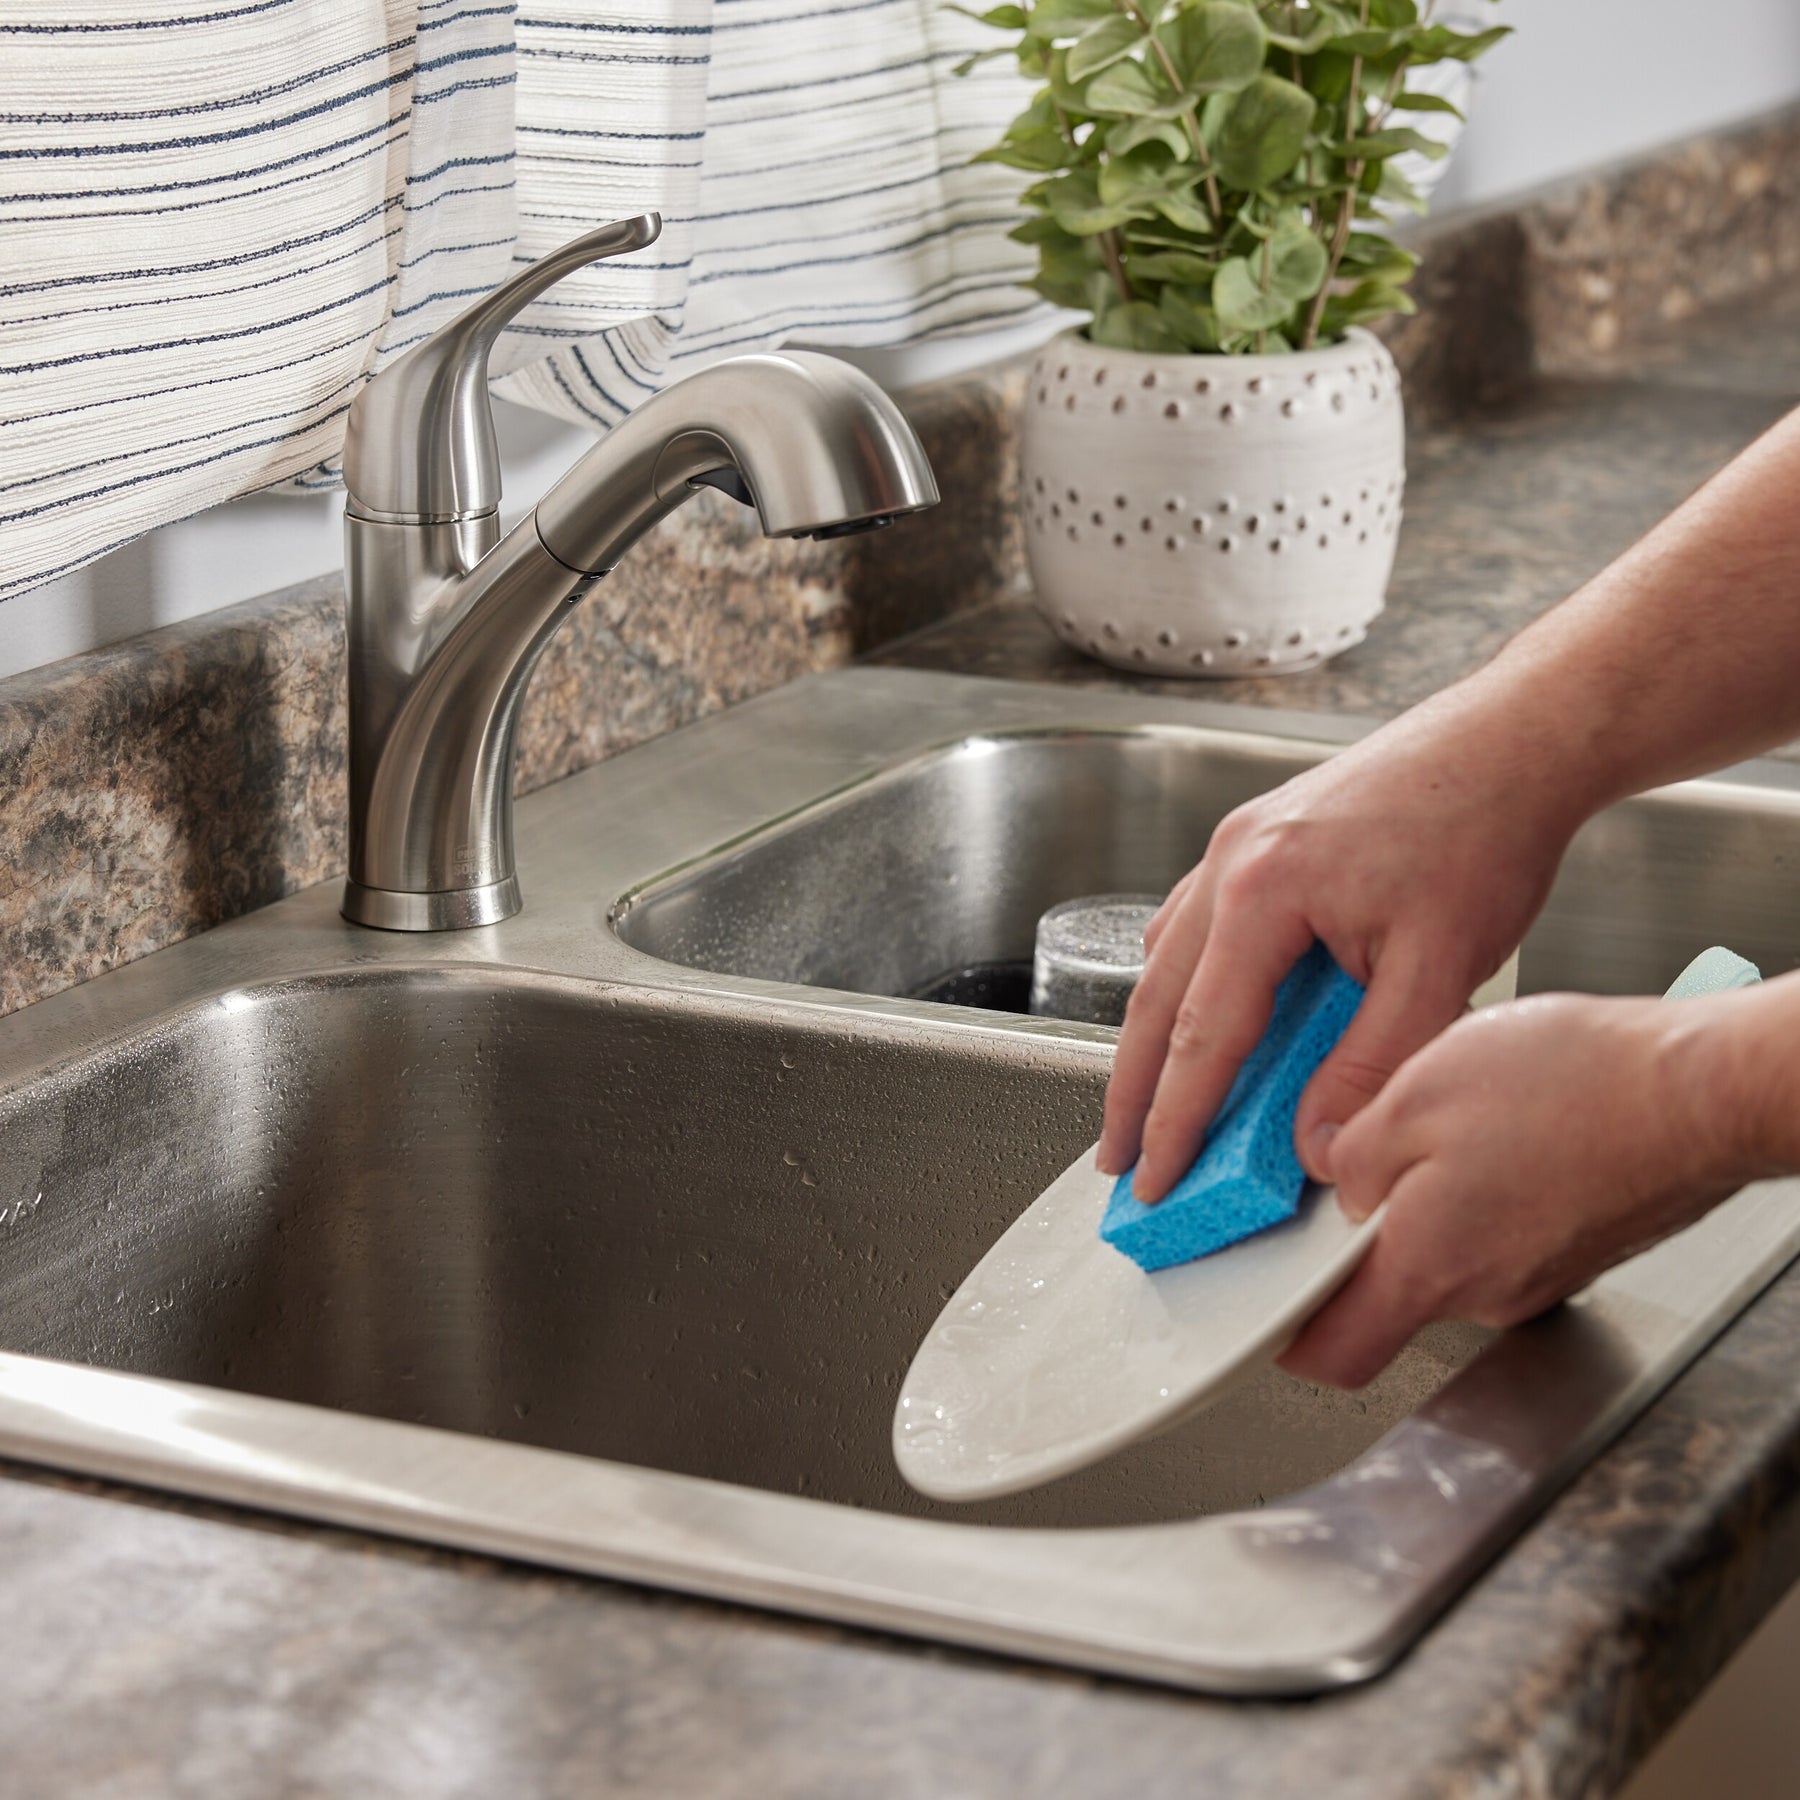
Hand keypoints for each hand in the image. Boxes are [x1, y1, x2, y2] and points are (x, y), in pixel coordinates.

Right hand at [1097, 696, 1585, 1200]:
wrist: (1511, 740)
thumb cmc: (1483, 830)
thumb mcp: (1439, 967)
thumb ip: (1371, 1064)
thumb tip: (1320, 1145)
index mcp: (1263, 894)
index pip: (1202, 1037)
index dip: (1174, 1121)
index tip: (1156, 1180)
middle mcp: (1231, 862)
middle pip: (1155, 1000)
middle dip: (1130, 1090)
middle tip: (1118, 1160)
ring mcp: (1237, 844)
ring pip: (1165, 958)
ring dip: (1149, 1036)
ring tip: (1141, 1100)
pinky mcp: (1260, 838)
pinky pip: (1193, 920)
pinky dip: (1179, 978)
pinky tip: (1189, 1007)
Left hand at [1279, 992, 1751, 1387]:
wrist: (1702, 1090)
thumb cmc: (1577, 1088)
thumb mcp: (1415, 1094)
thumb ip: (1352, 1153)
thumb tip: (1331, 1179)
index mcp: (1429, 1267)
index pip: (1333, 1352)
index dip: (1284, 1333)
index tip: (1259, 1301)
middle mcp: (1484, 1292)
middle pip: (1387, 1291)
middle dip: (1360, 1231)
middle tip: (1357, 1155)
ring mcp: (1534, 1274)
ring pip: (1446, 1249)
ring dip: (1427, 1195)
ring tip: (1445, 1121)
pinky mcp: (1571, 1244)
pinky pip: (1498, 1227)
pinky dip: (1480, 1185)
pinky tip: (1499, 1125)